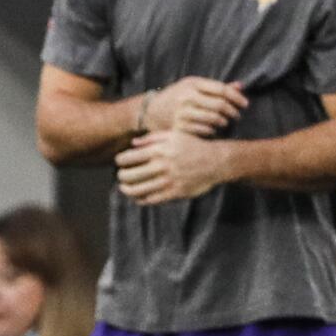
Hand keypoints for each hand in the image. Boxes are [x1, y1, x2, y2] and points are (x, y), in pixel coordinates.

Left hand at [115, 131, 233, 204]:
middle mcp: (162, 166)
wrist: (216, 161)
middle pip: (129, 175)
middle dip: (121, 176)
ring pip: (138, 190)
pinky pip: (152, 199)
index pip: (128, 157)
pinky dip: (141, 199)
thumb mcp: (174, 135)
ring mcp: (168, 181)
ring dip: (127, 190)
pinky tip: (137, 197)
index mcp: (159, 150)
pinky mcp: (175, 193)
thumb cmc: (193, 146)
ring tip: (124, 188)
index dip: (120, 160)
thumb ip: (152, 138)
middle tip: (121, 176)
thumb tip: (132, 144)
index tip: (119, 162)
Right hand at [146, 76, 248, 138]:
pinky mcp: (180, 126)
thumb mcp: (194, 86)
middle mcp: (187, 97)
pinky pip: (204, 130)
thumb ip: (216, 87)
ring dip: (224, 122)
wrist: (152, 110)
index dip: (237, 97)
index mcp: (192, 83)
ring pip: (214, 119)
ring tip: (225, 122)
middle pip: (220, 105)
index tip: (245, 104)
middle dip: (233, 112)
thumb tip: (240, 86)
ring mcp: (182, 113)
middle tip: (236, 116)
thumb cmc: (178, 96)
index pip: (222, 89)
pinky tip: (213, 129)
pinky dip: (213, 131)